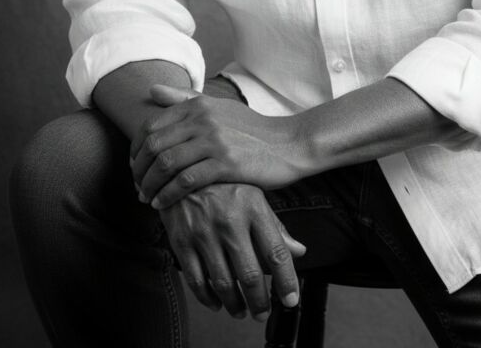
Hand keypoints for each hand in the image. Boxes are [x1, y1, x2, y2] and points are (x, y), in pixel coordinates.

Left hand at [130, 84, 309, 207]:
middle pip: (153, 145)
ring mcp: (214, 141)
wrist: (287, 144)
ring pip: (166, 164)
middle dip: (138, 170)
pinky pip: (185, 181)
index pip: (151, 126)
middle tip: (137, 186)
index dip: (136, 149)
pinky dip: (168, 195)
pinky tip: (163, 203)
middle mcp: (203, 119)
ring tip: (146, 198)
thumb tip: (151, 90)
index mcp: (198, 105)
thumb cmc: (251, 129)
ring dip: (150, 185)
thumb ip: (184, 98)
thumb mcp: (219, 106)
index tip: (135, 166)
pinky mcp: (225, 163)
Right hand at [158, 182, 306, 321]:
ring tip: (242, 311)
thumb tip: (299, 251)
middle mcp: (230, 221)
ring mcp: (204, 232)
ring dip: (235, 304)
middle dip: (259, 302)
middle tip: (263, 312)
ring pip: (223, 283)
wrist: (181, 169)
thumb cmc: (224, 184)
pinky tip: (217, 302)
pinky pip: (196, 280)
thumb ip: (276, 226)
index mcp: (253, 208)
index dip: (287, 281)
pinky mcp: (181, 241)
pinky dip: (208, 298)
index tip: (291, 300)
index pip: (276, 252)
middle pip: (250, 275)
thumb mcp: (253, 195)